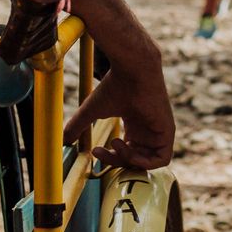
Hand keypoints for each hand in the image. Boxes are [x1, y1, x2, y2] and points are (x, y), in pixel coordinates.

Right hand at [64, 54, 174, 169]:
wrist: (132, 69)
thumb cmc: (114, 85)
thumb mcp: (92, 110)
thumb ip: (78, 125)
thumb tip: (63, 140)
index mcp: (135, 124)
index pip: (126, 151)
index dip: (110, 157)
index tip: (95, 150)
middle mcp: (148, 129)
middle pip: (135, 159)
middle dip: (115, 161)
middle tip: (99, 152)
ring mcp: (159, 131)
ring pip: (148, 161)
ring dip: (128, 161)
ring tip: (116, 145)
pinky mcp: (168, 131)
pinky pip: (162, 159)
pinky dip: (144, 162)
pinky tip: (129, 151)